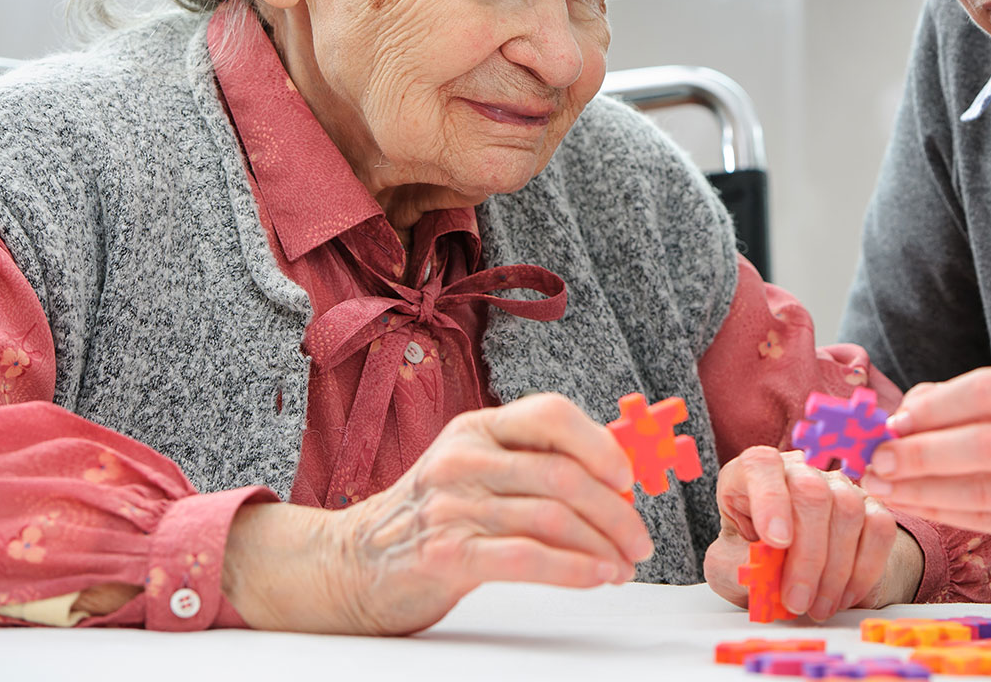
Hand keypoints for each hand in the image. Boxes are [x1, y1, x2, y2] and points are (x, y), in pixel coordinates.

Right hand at [223, 393, 650, 634]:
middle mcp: (464, 459)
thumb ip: (533, 465)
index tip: (630, 477)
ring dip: (602, 547)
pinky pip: (528, 558)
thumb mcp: (475, 471)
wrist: (351, 563)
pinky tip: (597, 576)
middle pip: (564, 476)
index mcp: (477, 429)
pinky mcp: (446, 553)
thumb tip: (616, 475)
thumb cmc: (430, 518)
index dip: (601, 444)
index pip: (551, 415)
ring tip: (622, 565)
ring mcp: (452, 505)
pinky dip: (574, 569)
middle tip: (640, 539)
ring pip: (552, 518)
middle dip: (616, 511)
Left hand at [704, 446, 920, 620]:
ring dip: (834, 571)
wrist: (790, 579)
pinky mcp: (870, 506)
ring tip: (816, 606)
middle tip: (796, 600)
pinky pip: (879, 529)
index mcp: (751, 475)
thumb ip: (739, 564)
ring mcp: (838, 485)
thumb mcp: (730, 569)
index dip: (771, 499)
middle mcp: (797, 471)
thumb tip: (762, 565)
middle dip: (807, 556)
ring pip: (848, 511)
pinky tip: (842, 595)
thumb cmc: (753, 565)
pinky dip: (863, 570)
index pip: (762, 465)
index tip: (776, 542)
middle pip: (812, 493)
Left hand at [861, 363, 990, 561]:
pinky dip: (945, 512)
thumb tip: (900, 417)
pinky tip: (914, 503)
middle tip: (877, 458)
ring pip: (985, 492)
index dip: (935, 407)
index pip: (989, 392)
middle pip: (986, 446)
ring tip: (882, 485)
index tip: (892, 420)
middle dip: (921, 454)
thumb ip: (968, 400)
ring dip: (923, 490)